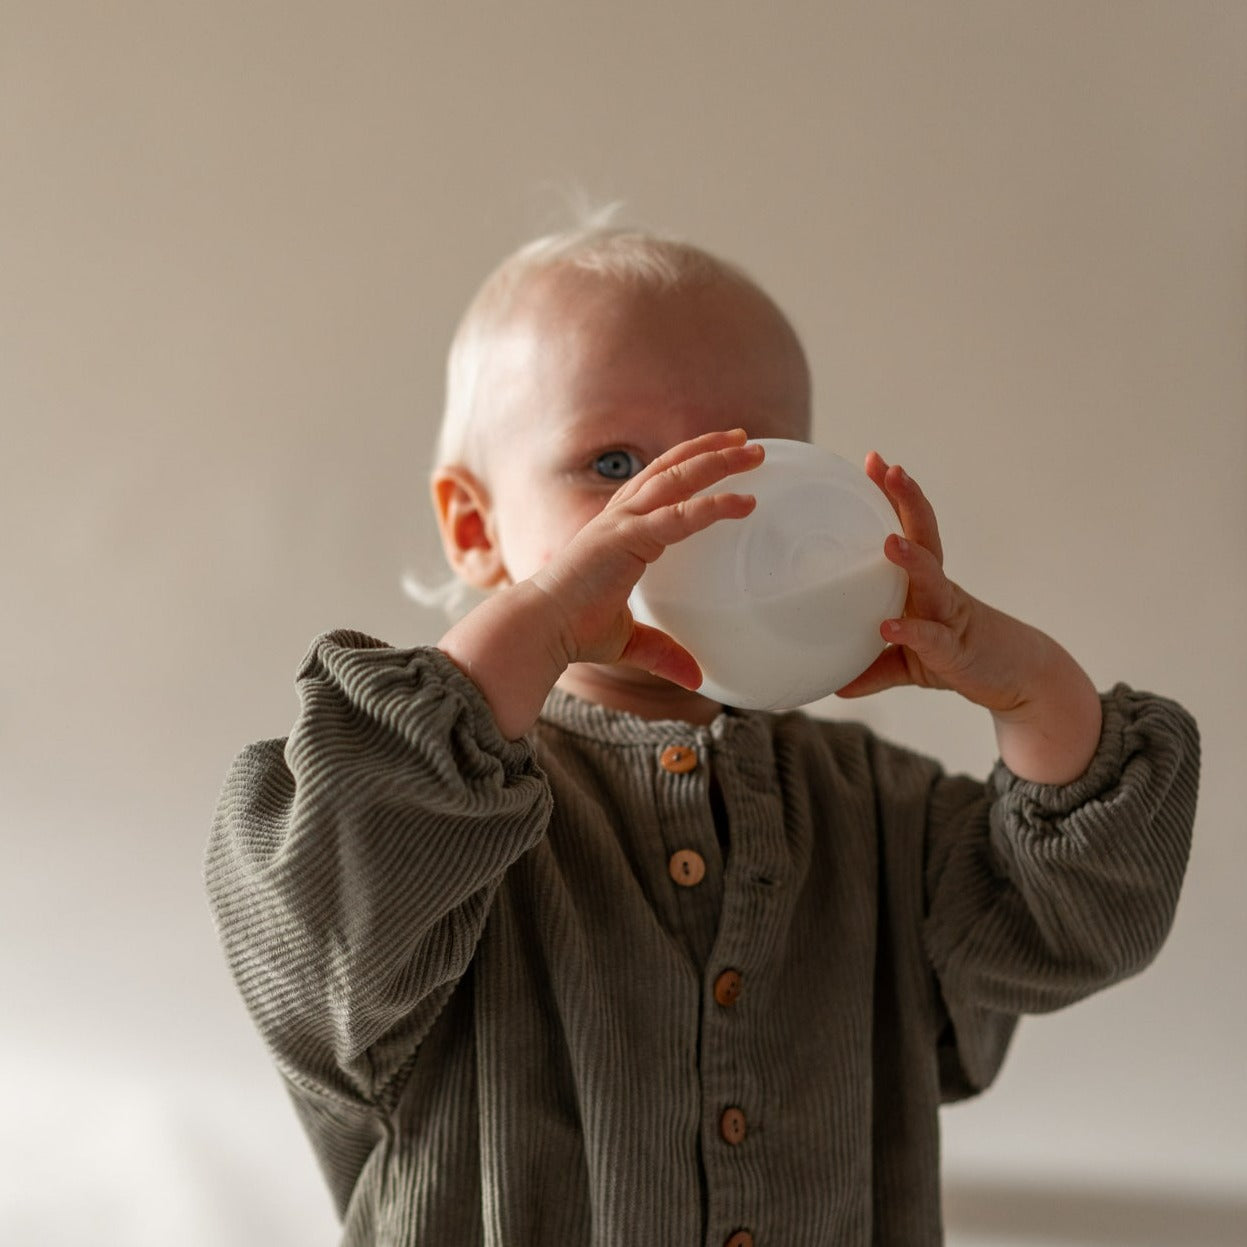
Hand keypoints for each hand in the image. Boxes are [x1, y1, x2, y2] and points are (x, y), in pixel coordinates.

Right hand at [439, 429, 763, 737]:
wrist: (539, 629)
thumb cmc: (573, 631)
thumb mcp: (628, 641)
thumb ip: (662, 652)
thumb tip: (695, 679)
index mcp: (617, 530)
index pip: (657, 485)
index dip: (687, 466)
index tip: (721, 455)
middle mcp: (619, 517)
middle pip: (670, 468)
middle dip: (710, 450)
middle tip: (749, 441)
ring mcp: (621, 523)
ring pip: (676, 478)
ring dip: (716, 461)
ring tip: (754, 451)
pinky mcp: (626, 539)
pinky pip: (678, 516)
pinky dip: (712, 506)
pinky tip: (743, 502)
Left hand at [836, 452, 1026, 710]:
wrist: (1015, 681)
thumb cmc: (960, 658)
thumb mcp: (909, 661)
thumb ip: (874, 667)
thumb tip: (837, 686)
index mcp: (923, 583)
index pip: (908, 528)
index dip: (893, 497)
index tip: (874, 461)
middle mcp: (938, 590)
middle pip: (925, 536)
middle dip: (908, 501)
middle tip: (890, 469)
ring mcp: (950, 617)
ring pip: (933, 580)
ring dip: (912, 559)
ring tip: (889, 541)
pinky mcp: (956, 651)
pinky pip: (931, 639)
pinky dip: (911, 633)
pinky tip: (890, 627)